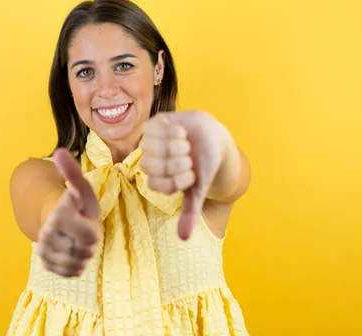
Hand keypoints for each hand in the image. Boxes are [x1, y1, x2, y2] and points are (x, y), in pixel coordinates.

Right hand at [35, 148, 100, 277]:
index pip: (90, 235)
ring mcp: (45, 249)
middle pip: (87, 250)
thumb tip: (59, 151)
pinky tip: (74, 252)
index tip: (82, 215)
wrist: (61, 221)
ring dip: (84, 254)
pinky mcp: (46, 263)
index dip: (91, 227)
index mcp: (59, 214)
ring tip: (78, 240)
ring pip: (79, 263)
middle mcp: (48, 232)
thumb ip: (72, 173)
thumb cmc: (78, 205)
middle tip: (84, 230)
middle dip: (90, 241)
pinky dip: (77, 265)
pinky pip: (71, 272)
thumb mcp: (82, 189)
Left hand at [140, 111, 226, 239]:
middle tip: (189, 159)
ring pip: (154, 147)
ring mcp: (150, 141)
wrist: (212, 138)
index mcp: (155, 178)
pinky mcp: (154, 123)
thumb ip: (189, 212)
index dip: (176, 180)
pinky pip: (158, 129)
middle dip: (176, 163)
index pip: (154, 184)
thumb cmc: (203, 165)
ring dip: (176, 147)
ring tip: (187, 146)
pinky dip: (175, 132)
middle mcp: (149, 160)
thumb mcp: (198, 189)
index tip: (190, 176)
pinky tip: (182, 133)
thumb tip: (184, 238)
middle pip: (152, 165)